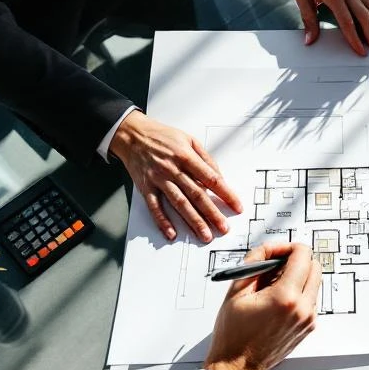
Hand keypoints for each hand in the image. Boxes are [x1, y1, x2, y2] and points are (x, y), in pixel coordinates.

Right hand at [109, 111, 241, 242]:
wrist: (132, 134)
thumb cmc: (162, 137)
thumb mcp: (190, 140)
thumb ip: (206, 159)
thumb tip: (219, 177)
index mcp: (187, 157)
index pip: (211, 179)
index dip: (226, 194)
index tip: (236, 206)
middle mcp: (173, 169)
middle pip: (197, 195)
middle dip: (212, 213)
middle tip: (223, 228)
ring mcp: (159, 179)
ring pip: (179, 203)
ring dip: (193, 221)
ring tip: (205, 235)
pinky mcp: (146, 187)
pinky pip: (155, 207)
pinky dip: (163, 221)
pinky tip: (172, 233)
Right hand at [203, 242, 321, 369]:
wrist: (238, 366)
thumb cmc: (233, 334)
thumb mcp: (236, 291)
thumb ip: (254, 262)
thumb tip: (269, 249)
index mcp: (285, 297)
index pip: (303, 255)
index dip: (288, 247)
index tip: (276, 252)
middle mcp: (303, 308)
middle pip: (314, 266)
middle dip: (296, 260)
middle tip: (275, 266)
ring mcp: (309, 319)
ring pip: (314, 282)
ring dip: (298, 277)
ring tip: (272, 287)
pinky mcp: (309, 326)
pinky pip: (310, 298)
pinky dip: (298, 293)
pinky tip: (277, 301)